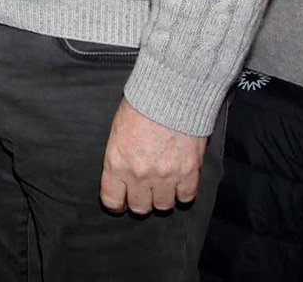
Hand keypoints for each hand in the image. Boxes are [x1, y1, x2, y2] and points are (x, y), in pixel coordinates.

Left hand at [99, 97, 206, 213]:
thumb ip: (120, 158)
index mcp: (117, 164)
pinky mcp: (189, 173)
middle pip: (140, 208)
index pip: (112, 201)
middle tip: (144, 191)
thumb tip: (122, 174)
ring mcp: (166, 176)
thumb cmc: (140, 108)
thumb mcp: (116, 132)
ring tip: (162, 185)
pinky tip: (179, 182)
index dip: (116, 203)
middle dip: (140, 201)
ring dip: (163, 198)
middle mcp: (140, 175)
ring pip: (164, 206)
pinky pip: (186, 197)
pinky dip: (183, 192)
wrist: (169, 95)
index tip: (120, 200)